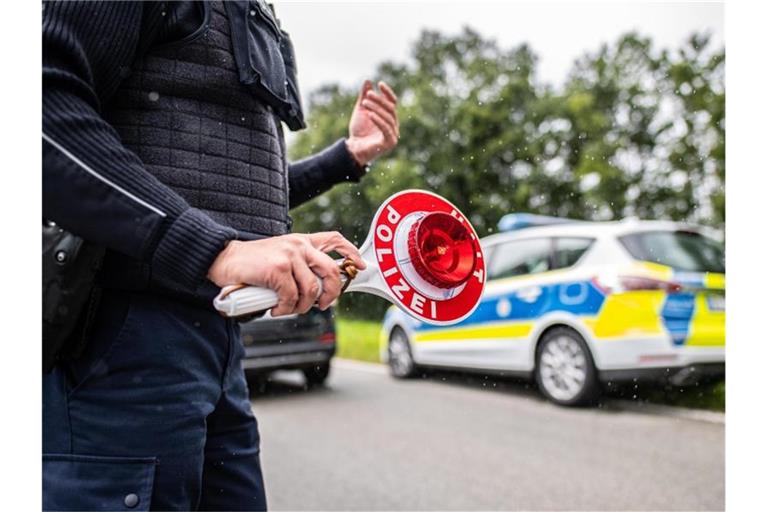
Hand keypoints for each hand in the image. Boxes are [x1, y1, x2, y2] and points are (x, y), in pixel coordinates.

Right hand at [208, 232, 365, 315]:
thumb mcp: (281, 257)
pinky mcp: (278, 269)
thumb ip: (300, 266)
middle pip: (330, 270)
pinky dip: (285, 309)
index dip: (351, 252)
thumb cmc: (253, 264)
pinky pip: (292, 297)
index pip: (334, 239)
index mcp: (302, 241)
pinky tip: (275, 309)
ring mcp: (289, 256)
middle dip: (332, 293)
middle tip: (322, 305)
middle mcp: (299, 245)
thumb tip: (319, 291)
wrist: (224, 259)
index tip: (360, 265)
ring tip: (288, 309)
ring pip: (311, 289)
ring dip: (302, 306)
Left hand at [345, 80, 399, 165]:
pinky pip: (386, 129)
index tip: (379, 84)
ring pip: (388, 117)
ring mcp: (393, 134)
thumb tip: (368, 81)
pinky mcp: (390, 143)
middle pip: (390, 108)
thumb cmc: (358, 130)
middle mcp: (394, 125)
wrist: (354, 148)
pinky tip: (370, 114)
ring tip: (364, 103)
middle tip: (368, 94)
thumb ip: (364, 96)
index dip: (387, 93)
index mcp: (389, 117)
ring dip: (376, 108)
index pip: (392, 102)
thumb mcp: (361, 110)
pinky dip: (378, 121)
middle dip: (379, 100)